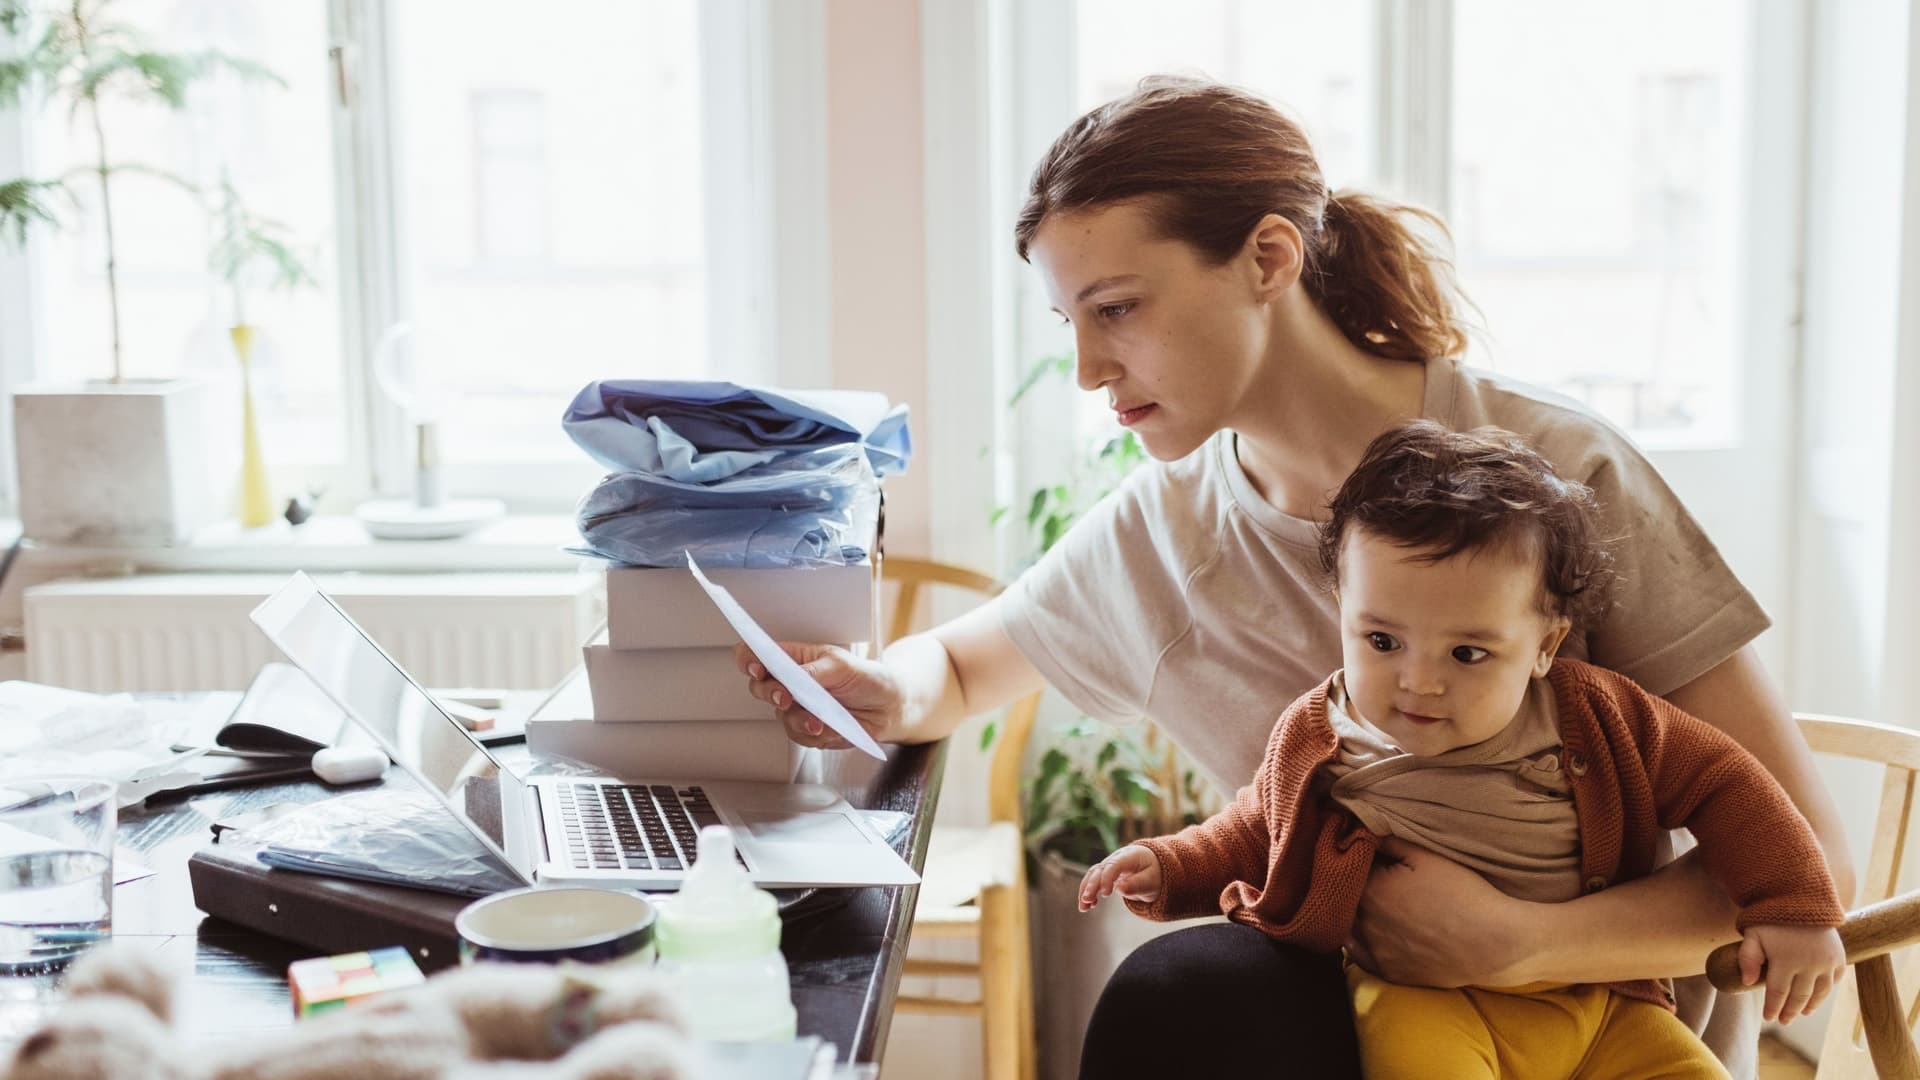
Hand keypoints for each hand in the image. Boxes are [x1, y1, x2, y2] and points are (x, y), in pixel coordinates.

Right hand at [733, 642, 903, 748]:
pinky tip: (832, 729)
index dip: (749, 659)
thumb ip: (814, 671)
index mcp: (795, 658)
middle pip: (760, 687)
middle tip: (786, 697)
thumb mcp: (842, 666)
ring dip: (799, 719)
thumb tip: (794, 677)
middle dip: (770, 693)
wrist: (888, 708)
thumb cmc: (866, 678)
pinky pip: (798, 735)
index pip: (759, 654)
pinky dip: (814, 734)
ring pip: (779, 716)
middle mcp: (791, 682)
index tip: (756, 667)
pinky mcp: (807, 728)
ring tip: (820, 721)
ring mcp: (798, 707)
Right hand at [1078, 845, 1161, 911]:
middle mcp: (1116, 858)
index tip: (1105, 894)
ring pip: (1092, 875)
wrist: (1154, 866)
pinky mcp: (1106, 874)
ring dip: (1086, 890)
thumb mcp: (1152, 880)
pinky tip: (1089, 905)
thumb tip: (1121, 889)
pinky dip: (1089, 892)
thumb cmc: (1155, 873)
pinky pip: (1094, 881)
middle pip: (1099, 870)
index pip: (1113, 865)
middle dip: (1091, 885)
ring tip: (1083, 907)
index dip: (1107, 878)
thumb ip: (1137, 884)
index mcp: (1129, 856)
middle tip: (1087, 900)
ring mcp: (1109, 865)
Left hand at [1346, 838, 1529, 986]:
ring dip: (1353, 913)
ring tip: (1373, 903)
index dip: (1357, 862)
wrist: (1496, 943)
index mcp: (1371, 891)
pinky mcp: (1388, 973)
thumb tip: (1363, 830)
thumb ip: (1388, 841)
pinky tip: (1369, 929)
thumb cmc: (1464, 894)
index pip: (1348, 870)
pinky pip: (1358, 955)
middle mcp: (1366, 923)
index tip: (1368, 857)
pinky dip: (1358, 941)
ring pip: (1348, 927)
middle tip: (1372, 879)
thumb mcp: (1427, 855)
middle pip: (1346, 899)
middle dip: (1353, 887)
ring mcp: (1375, 952)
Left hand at [1739, 924, 1845, 1023]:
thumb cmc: (1772, 918)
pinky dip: (1825, 992)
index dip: (1773, 1007)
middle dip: (1790, 1011)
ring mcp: (1827, 962)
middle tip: (1783, 1021)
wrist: (1802, 897)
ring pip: (1819, 993)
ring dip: (1810, 1005)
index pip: (1778, 992)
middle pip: (1799, 996)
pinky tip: (1817, 998)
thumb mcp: (1753, 934)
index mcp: (1785, 960)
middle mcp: (1809, 964)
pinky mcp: (1839, 958)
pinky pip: (1834, 981)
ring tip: (1801, 1013)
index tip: (1769, 1018)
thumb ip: (1747, 958)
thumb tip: (1747, 982)